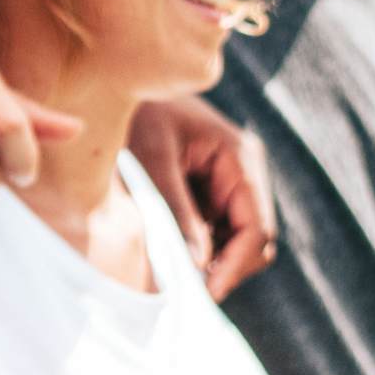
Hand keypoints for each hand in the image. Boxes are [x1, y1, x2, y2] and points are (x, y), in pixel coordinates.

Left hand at [128, 94, 278, 296]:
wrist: (117, 82)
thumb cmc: (134, 112)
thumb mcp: (150, 158)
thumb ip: (174, 209)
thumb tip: (198, 265)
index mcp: (241, 158)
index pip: (257, 228)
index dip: (235, 265)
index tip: (203, 293)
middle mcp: (244, 172)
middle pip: (254, 241)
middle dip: (225, 268)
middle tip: (182, 290)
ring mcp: (230, 183)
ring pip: (235, 242)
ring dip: (209, 261)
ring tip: (168, 271)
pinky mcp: (211, 191)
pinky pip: (215, 233)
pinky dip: (197, 249)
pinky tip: (166, 251)